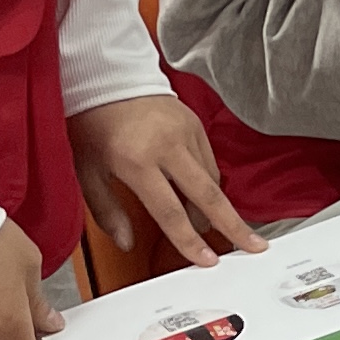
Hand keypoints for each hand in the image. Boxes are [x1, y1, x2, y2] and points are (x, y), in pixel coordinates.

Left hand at [73, 93, 265, 271]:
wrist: (108, 79)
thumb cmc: (93, 124)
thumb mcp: (86, 170)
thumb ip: (106, 210)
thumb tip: (125, 242)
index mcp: (137, 161)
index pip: (169, 211)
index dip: (188, 240)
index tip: (205, 260)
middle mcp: (168, 146)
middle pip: (208, 195)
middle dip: (232, 225)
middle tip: (252, 245)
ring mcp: (186, 133)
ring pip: (212, 178)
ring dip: (217, 207)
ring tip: (219, 226)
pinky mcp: (195, 124)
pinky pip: (209, 160)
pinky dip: (210, 182)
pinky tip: (204, 196)